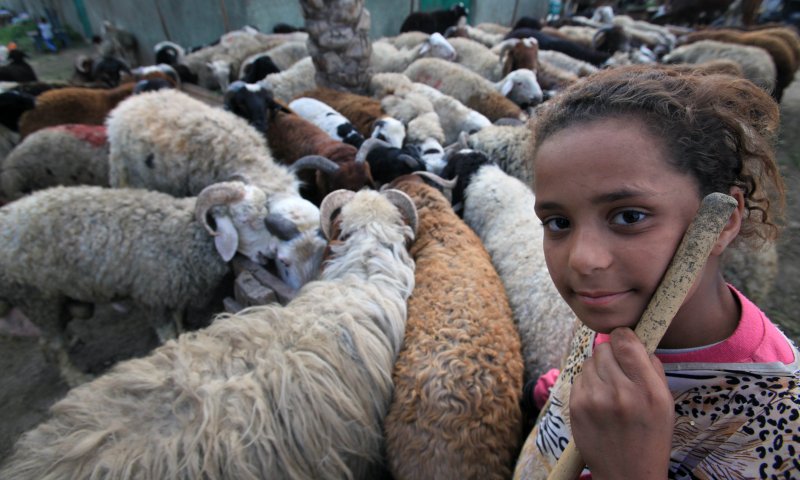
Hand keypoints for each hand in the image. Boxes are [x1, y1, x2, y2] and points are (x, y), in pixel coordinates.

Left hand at [569, 327, 672, 479]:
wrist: (627, 473)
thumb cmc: (650, 436)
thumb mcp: (665, 403)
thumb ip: (652, 368)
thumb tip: (633, 340)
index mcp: (649, 391)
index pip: (626, 342)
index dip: (623, 337)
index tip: (625, 342)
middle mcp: (621, 393)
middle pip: (604, 348)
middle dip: (611, 354)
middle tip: (619, 371)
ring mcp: (595, 400)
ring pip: (588, 361)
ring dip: (598, 369)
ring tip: (609, 389)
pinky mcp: (576, 407)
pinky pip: (578, 378)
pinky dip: (587, 383)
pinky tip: (598, 400)